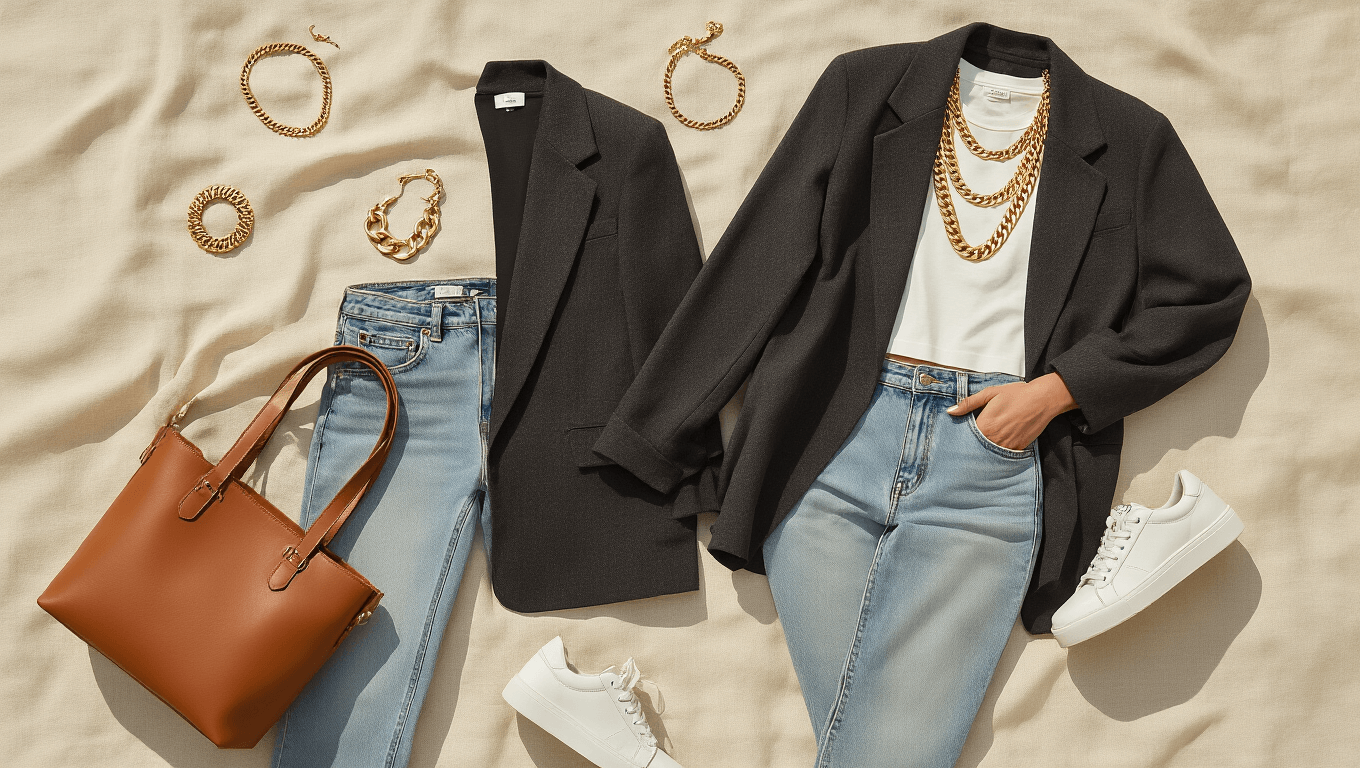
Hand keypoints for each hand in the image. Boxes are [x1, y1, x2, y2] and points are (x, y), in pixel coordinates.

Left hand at [946, 373, 1077, 450]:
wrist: (1043, 399)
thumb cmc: (1017, 394)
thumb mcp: (990, 393)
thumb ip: (968, 403)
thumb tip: (950, 411)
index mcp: (985, 425)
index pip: (966, 438)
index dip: (962, 438)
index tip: (957, 440)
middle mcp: (995, 438)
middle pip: (977, 448)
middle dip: (971, 447)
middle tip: (969, 446)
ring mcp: (1007, 445)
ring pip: (990, 454)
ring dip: (985, 451)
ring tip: (984, 446)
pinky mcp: (1018, 448)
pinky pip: (1004, 455)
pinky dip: (999, 453)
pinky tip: (998, 446)